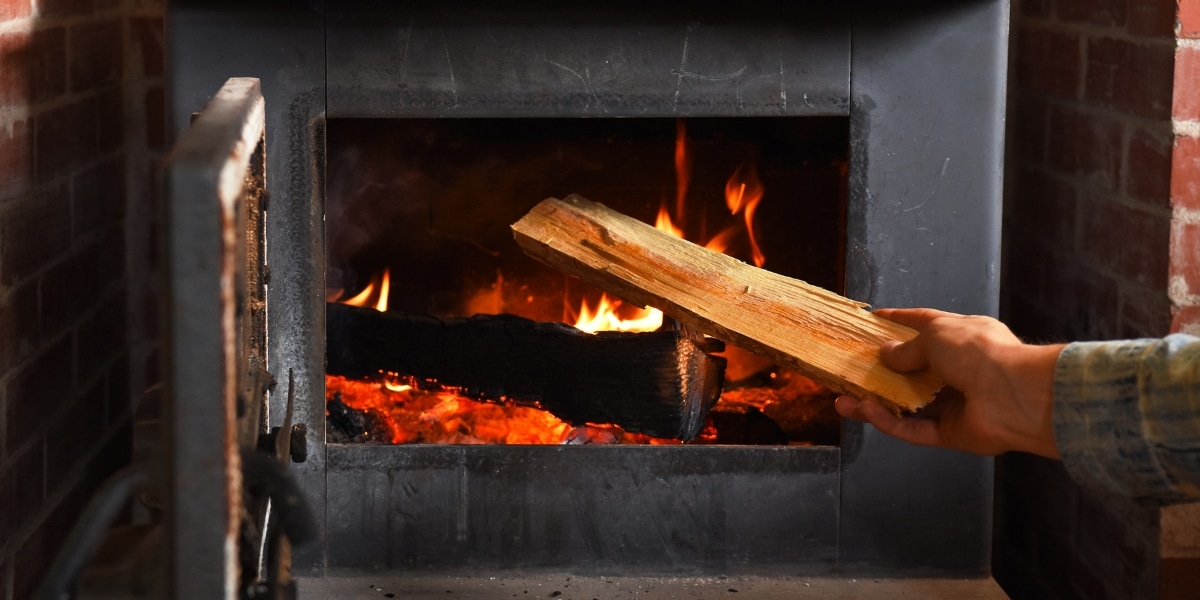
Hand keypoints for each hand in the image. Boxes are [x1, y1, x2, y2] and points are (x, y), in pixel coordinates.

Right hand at [834, 308, 1064, 457]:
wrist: (1015, 395)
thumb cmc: (981, 353)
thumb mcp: (936, 336)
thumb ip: (907, 349)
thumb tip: (886, 355)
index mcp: (961, 338)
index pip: (924, 325)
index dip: (898, 321)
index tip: (874, 321)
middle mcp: (958, 369)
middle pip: (911, 372)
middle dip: (879, 372)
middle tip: (850, 371)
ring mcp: (954, 403)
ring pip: (906, 405)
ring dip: (875, 402)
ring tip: (843, 400)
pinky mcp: (950, 433)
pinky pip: (913, 429)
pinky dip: (890, 422)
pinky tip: (866, 412)